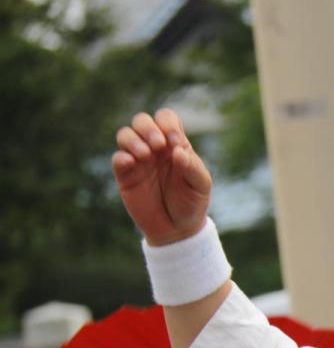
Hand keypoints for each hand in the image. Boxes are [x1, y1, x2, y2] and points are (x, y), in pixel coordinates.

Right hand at [112, 109, 211, 245]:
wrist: (177, 229)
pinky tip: (131, 163)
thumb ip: (192, 166)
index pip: (166, 118)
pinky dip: (122, 157)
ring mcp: (138, 160)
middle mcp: (154, 148)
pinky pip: (117, 158)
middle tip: (158, 145)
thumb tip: (176, 151)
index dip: (167, 124)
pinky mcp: (125, 175)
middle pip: (142, 121)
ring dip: (134, 139)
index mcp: (175, 144)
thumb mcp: (201, 185)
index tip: (175, 143)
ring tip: (145, 155)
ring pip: (125, 134)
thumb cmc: (193, 203)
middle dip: (148, 128)